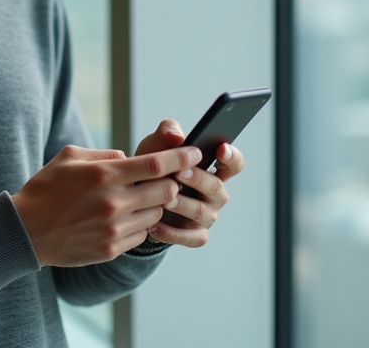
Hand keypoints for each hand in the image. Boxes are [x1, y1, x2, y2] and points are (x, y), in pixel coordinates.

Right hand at [12, 144, 202, 266]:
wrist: (26, 231)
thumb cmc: (47, 189)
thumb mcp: (70, 157)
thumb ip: (106, 154)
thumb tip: (131, 159)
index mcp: (104, 175)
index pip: (156, 164)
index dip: (182, 158)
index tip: (196, 153)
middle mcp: (113, 203)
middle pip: (166, 191)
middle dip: (172, 183)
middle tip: (168, 179)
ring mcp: (113, 229)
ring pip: (156, 214)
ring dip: (154, 205)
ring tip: (140, 199)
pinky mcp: (111, 249)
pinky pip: (142, 235)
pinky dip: (140, 224)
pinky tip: (125, 218)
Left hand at [134, 120, 245, 247]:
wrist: (135, 195)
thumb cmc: (154, 166)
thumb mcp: (157, 144)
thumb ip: (167, 131)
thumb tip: (177, 137)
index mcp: (213, 169)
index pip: (234, 163)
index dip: (231, 157)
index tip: (221, 149)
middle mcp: (215, 193)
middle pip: (216, 187)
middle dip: (198, 180)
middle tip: (178, 174)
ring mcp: (207, 215)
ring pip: (201, 211)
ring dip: (182, 205)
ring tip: (164, 200)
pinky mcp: (195, 234)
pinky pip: (190, 237)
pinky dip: (172, 232)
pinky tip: (154, 225)